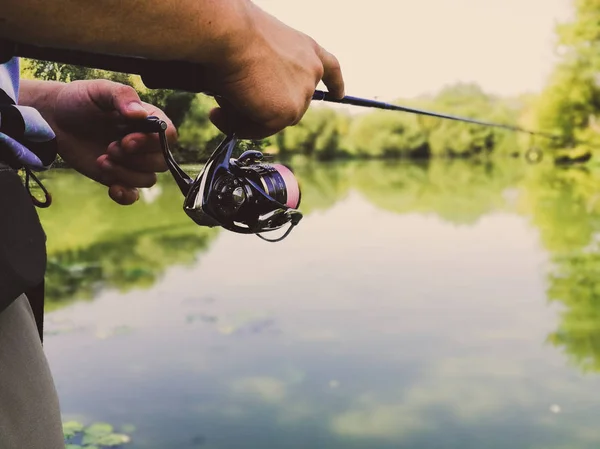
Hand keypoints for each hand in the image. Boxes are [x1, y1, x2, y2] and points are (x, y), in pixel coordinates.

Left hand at [48, 79, 176, 204]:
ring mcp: (132, 162)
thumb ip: (122, 96)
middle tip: (110, 147)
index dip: (152, 142)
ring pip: (148, 179)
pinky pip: (133, 195)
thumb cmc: (80, 100)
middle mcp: (145, 143)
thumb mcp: (100, 90)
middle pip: (161, 161)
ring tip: (102, 160)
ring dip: (125, 174)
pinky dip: (126, 195)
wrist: (55, 119)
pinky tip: (112, 188)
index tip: (127, 140)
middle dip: (135, 159)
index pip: (168, 135)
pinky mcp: (118, 177)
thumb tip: (139, 114)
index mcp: (147, 120)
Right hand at [204, 2, 344, 138]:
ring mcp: (302, 95)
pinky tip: (217, 113)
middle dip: (265, 108)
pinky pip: (259, 130)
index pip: (330, 68)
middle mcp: (311, 72)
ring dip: (246, 117)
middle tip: (233, 103)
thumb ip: (266, 73)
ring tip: (221, 103)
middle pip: (292, 105)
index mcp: (307, 50)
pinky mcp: (286, 113)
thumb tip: (245, 98)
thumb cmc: (234, 33)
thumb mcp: (260, 49)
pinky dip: (237, 126)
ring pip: (273, 120)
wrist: (230, 34)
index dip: (335, 83)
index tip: (339, 95)